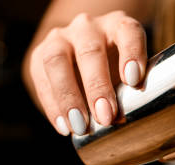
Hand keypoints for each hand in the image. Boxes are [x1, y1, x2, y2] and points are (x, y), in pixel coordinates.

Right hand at [28, 11, 146, 135]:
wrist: (82, 60)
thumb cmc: (115, 71)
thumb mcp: (128, 75)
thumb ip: (129, 93)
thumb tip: (120, 121)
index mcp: (118, 26)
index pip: (128, 32)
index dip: (132, 53)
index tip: (134, 80)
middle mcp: (88, 28)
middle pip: (90, 51)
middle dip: (97, 87)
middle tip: (106, 117)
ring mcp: (61, 37)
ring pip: (57, 60)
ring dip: (68, 97)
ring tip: (79, 127)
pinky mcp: (40, 53)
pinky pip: (40, 77)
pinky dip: (52, 105)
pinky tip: (63, 126)